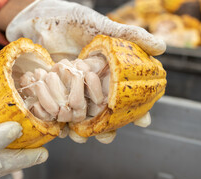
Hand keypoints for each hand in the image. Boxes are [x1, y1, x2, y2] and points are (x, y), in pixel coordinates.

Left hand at [6, 0, 159, 142]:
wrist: (38, 18)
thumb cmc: (71, 19)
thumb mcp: (99, 26)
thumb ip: (127, 35)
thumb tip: (162, 48)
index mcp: (105, 74)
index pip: (124, 96)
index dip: (136, 110)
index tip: (143, 122)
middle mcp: (89, 86)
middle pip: (103, 114)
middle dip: (106, 129)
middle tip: (107, 137)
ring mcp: (70, 91)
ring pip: (79, 117)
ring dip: (81, 130)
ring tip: (80, 137)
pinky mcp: (51, 92)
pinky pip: (56, 111)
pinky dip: (57, 121)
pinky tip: (59, 130)